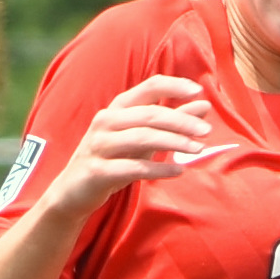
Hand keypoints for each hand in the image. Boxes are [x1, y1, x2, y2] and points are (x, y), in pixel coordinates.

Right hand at [46, 75, 214, 217]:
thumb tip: (205, 104)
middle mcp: (106, 122)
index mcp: (117, 108)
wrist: (73, 192)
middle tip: (206, 130)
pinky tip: (179, 171)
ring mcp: (100, 146)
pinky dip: (159, 169)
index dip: (174, 86)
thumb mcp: (142, 139)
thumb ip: (171, 122)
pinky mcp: (98, 171)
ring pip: (143, 138)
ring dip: (174, 142)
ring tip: (198, 149)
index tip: (199, 91)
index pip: (149, 87)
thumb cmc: (113, 160)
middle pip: (150, 114)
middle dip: (181, 120)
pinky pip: (134, 168)